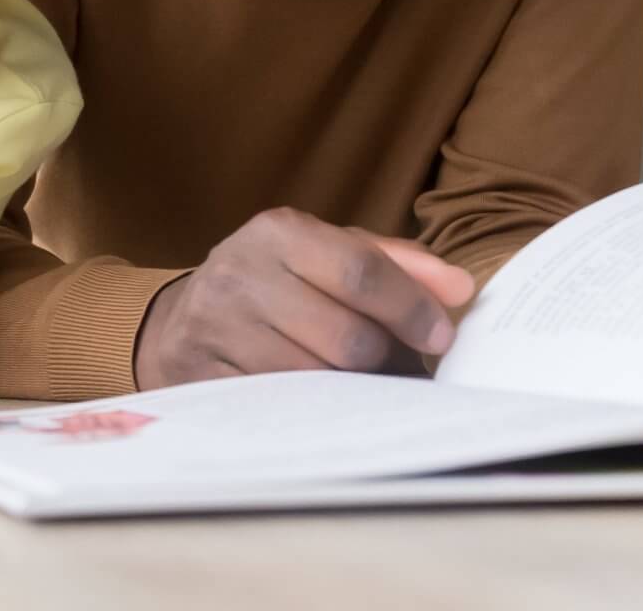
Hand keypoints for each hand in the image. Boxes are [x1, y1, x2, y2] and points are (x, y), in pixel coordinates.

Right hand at [132, 208, 476, 389]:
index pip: (362, 271)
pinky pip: (279, 407)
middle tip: (394, 366)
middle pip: (346, 337)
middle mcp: (240, 272)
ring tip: (354, 382)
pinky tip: (317, 401)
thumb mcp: (328, 254)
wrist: (182, 317)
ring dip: (351, 391)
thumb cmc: (277, 283)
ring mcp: (214, 327)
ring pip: (316, 380)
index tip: (441, 336)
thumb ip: (396, 264)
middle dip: (384, 360)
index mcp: (279, 232)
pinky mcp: (199, 374)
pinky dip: (311, 411)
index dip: (411, 309)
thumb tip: (460, 289)